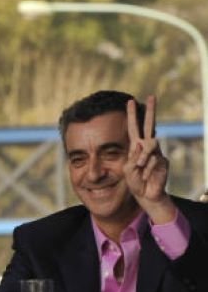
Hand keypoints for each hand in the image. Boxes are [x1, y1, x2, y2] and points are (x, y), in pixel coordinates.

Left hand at [124, 96, 175, 223]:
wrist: (146, 194)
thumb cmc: (134, 181)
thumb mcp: (127, 169)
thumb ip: (133, 157)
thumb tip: (141, 144)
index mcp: (136, 146)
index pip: (133, 128)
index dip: (132, 115)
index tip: (130, 101)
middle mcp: (147, 146)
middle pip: (150, 125)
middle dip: (150, 110)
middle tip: (151, 96)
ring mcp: (157, 152)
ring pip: (150, 146)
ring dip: (142, 159)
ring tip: (140, 170)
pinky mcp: (163, 160)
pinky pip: (154, 159)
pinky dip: (148, 168)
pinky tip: (147, 175)